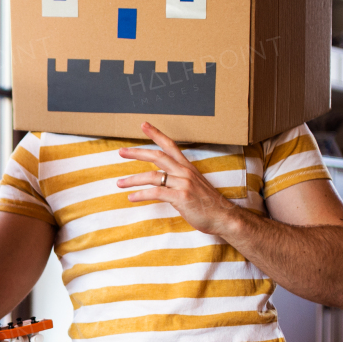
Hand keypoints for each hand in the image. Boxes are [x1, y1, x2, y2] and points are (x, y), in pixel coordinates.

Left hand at [115, 122, 242, 236]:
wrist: (223, 216)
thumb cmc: (207, 203)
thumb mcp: (194, 185)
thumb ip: (179, 179)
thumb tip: (163, 178)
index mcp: (187, 167)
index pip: (170, 145)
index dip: (156, 134)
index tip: (143, 125)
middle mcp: (184, 172)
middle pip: (157, 156)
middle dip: (137, 153)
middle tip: (121, 152)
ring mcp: (183, 184)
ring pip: (153, 176)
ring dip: (133, 179)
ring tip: (120, 183)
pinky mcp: (181, 197)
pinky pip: (156, 192)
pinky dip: (141, 195)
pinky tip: (131, 197)